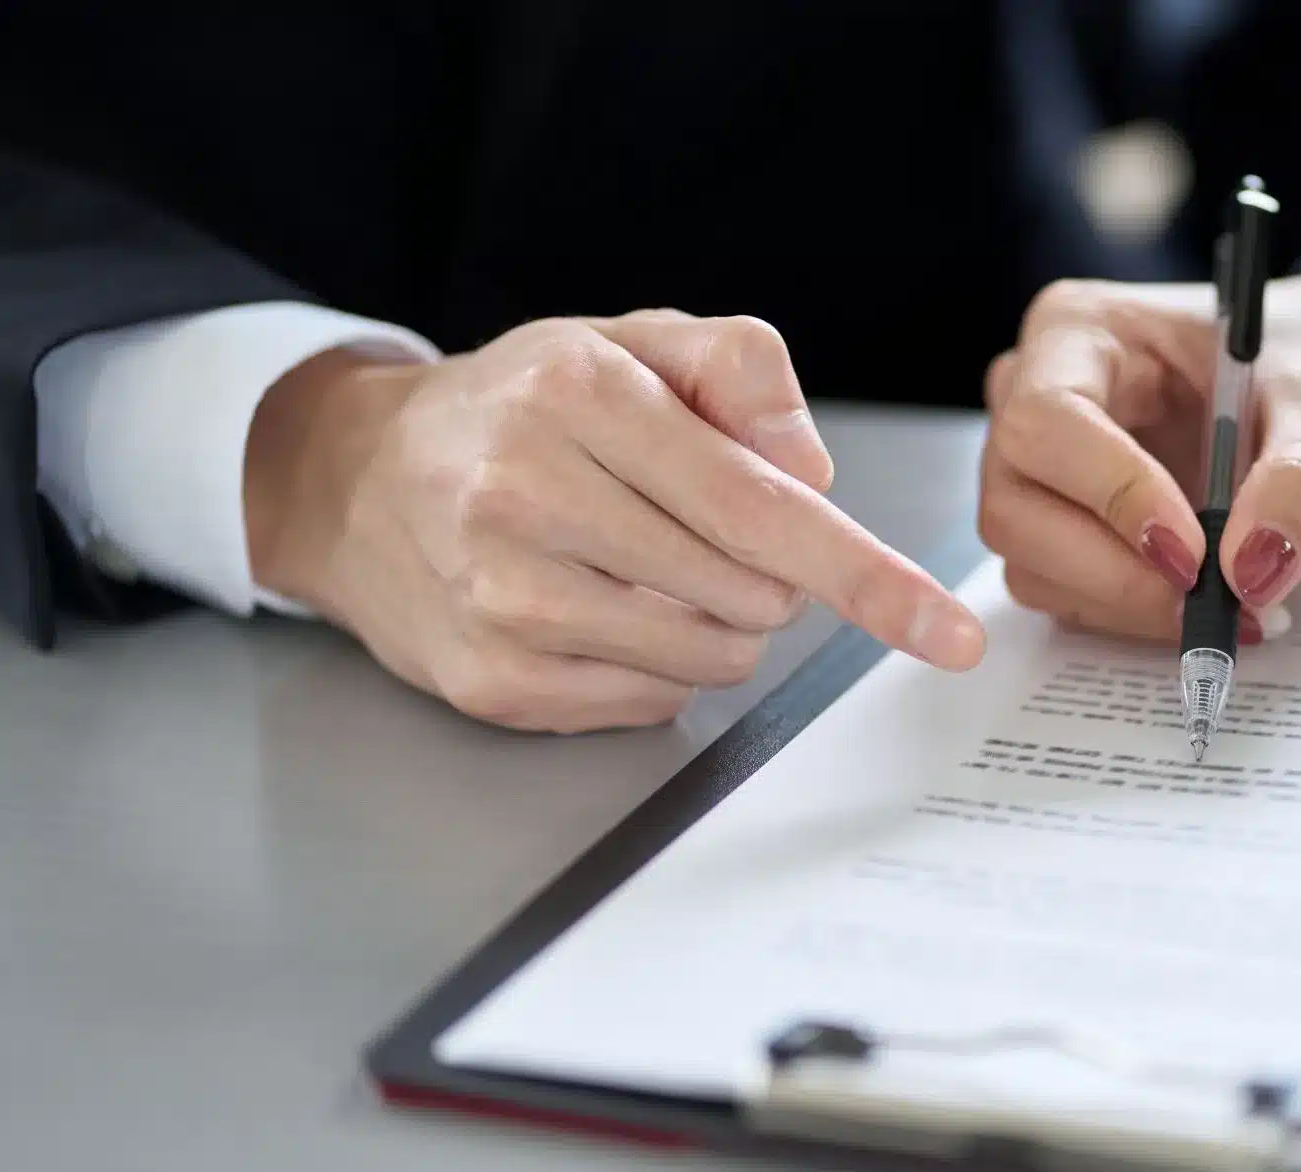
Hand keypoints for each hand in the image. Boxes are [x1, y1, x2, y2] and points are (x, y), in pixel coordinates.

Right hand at [245, 311, 983, 732]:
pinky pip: (650, 702)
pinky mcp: (490, 681)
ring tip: (644, 566)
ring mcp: (501, 601)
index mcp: (581, 399)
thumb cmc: (521, 405)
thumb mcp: (630, 340)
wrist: (355, 479)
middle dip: (766, 573)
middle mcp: (528, 498)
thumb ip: (741, 371)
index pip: (763, 509)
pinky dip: (658, 665)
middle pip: (750, 593)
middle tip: (698, 529)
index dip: (867, 575)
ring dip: (718, 622)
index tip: (945, 632)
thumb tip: (811, 471)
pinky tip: (598, 609)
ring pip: (709, 657)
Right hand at [978, 243, 1300, 641]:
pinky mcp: (1075, 532)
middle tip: (1211, 605)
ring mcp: (1051, 472)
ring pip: (1031, 564)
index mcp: (1082, 332)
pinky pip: (1068, 596)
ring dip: (1125, 605)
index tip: (1193, 552)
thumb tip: (1252, 569)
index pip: (1048, 420)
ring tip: (1235, 609)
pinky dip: (1134, 619)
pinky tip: (1215, 609)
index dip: (1110, 494)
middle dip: (1110, 572)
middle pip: (1015, 506)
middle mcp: (1042, 396)